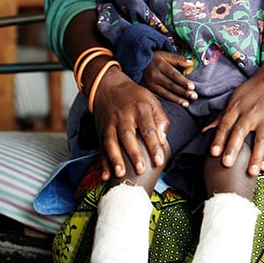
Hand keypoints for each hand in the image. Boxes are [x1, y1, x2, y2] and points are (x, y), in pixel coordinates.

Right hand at [92, 65, 169, 179]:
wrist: (108, 86)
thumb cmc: (134, 96)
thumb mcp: (151, 100)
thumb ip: (160, 119)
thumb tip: (162, 140)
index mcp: (139, 109)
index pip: (148, 129)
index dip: (154, 145)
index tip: (159, 160)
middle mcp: (123, 117)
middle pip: (128, 136)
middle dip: (133, 153)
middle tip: (140, 169)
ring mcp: (110, 124)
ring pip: (111, 142)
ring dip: (115, 159)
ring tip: (120, 174)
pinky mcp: (101, 132)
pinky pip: (101, 148)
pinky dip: (102, 163)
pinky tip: (105, 176)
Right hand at [141, 51, 197, 105]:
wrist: (135, 63)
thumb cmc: (154, 58)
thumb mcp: (164, 54)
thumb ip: (178, 59)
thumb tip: (191, 63)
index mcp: (160, 65)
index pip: (173, 75)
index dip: (183, 81)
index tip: (192, 87)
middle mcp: (154, 75)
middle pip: (170, 85)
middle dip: (183, 92)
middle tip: (194, 96)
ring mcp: (149, 84)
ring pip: (165, 93)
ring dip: (176, 99)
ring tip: (186, 103)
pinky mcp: (147, 90)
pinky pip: (159, 97)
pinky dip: (168, 101)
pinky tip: (175, 104)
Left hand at [204, 60, 263, 176]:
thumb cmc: (255, 87)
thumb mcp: (236, 97)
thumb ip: (222, 116)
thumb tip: (205, 130)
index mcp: (237, 106)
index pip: (225, 124)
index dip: (219, 139)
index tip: (213, 153)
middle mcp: (251, 113)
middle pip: (240, 132)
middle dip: (233, 148)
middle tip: (227, 164)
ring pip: (260, 140)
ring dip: (256, 157)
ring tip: (251, 172)